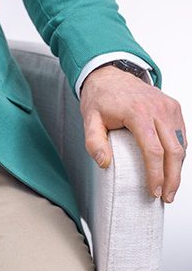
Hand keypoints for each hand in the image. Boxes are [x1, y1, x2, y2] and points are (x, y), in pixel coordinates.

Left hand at [80, 64, 185, 202]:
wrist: (109, 74)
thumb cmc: (101, 97)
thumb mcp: (89, 118)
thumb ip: (93, 142)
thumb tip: (104, 162)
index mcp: (137, 112)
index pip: (153, 150)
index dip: (156, 174)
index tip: (153, 191)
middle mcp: (157, 108)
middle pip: (173, 150)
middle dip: (172, 178)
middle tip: (166, 196)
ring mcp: (168, 107)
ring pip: (181, 144)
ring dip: (178, 168)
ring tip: (169, 187)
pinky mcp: (173, 107)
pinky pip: (181, 134)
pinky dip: (178, 153)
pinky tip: (171, 167)